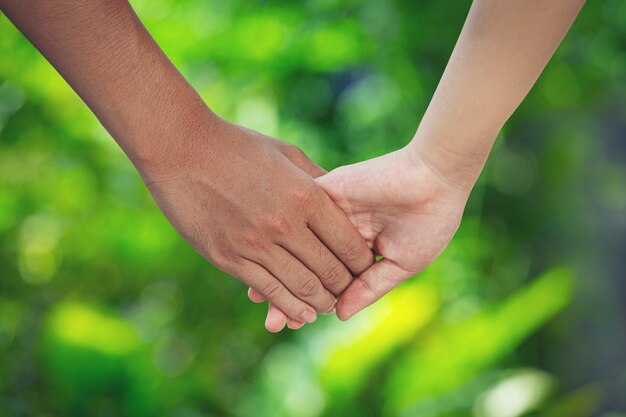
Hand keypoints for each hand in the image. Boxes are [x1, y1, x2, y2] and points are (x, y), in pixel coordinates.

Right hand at [140, 115, 373, 325]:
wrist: (180, 149)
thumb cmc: (237, 146)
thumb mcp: (286, 154)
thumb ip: (318, 180)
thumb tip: (344, 204)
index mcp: (305, 195)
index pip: (348, 242)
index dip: (362, 261)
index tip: (364, 267)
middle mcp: (285, 224)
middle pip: (329, 270)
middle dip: (345, 286)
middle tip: (349, 292)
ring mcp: (255, 244)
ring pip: (302, 287)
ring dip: (321, 303)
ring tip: (327, 307)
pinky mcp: (229, 258)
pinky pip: (269, 291)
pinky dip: (291, 307)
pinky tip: (302, 314)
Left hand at [251, 146, 472, 326]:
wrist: (436, 179)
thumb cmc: (429, 222)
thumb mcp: (402, 264)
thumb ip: (369, 288)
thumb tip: (338, 315)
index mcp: (358, 249)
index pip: (326, 278)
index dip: (308, 300)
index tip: (289, 323)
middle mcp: (337, 232)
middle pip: (304, 265)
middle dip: (286, 291)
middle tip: (271, 320)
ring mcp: (329, 211)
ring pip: (295, 243)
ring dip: (277, 269)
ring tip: (259, 300)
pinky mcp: (326, 190)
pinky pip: (296, 212)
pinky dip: (282, 235)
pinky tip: (265, 258)